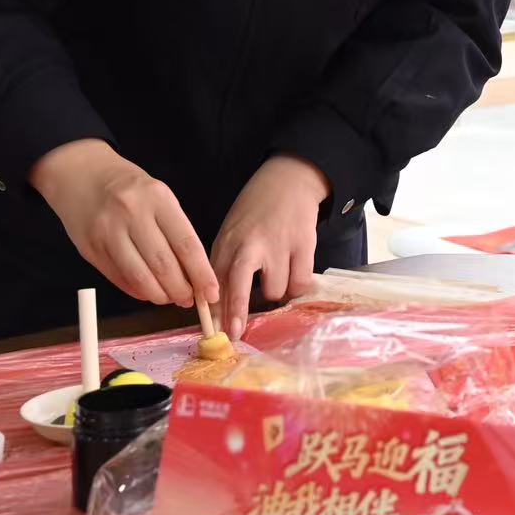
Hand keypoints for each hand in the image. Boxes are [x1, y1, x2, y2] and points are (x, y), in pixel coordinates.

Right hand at [30, 138, 218, 308]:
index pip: (186, 244)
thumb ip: (173, 230)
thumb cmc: (128, 187)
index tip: (212, 293)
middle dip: (180, 290)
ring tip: (169, 297)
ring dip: (159, 295)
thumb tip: (192, 273)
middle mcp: (132, 214)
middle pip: (163, 265)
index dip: (201, 274)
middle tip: (189, 300)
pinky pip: (118, 279)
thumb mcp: (158, 195)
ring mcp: (107, 232)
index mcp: (157, 198)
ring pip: (140, 277)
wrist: (79, 173)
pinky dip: (137, 291)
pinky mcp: (89, 248)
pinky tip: (147, 292)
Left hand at [211, 156, 329, 337]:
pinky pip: (300, 282)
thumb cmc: (256, 211)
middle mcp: (249, 244)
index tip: (211, 334)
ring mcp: (277, 244)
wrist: (289, 179)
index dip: (212, 312)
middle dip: (236, 314)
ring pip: (274, 291)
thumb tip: (217, 308)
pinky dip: (298, 285)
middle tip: (235, 335)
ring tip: (278, 275)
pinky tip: (295, 273)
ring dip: (276, 291)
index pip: (214, 284)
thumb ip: (224, 266)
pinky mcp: (303, 243)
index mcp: (226, 243)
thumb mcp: (231, 233)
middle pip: (237, 287)